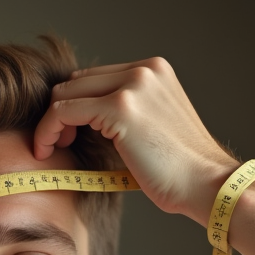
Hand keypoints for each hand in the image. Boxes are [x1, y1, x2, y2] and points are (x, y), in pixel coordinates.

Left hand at [34, 58, 237, 225]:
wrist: (207, 185)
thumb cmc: (182, 170)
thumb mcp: (154, 126)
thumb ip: (127, 112)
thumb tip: (85, 119)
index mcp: (154, 70)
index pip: (95, 77)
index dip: (75, 104)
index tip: (69, 133)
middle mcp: (144, 70)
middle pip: (77, 82)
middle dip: (60, 112)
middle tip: (57, 143)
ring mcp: (133, 85)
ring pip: (66, 93)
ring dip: (51, 121)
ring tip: (52, 148)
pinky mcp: (120, 107)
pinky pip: (64, 111)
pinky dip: (47, 130)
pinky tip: (47, 150)